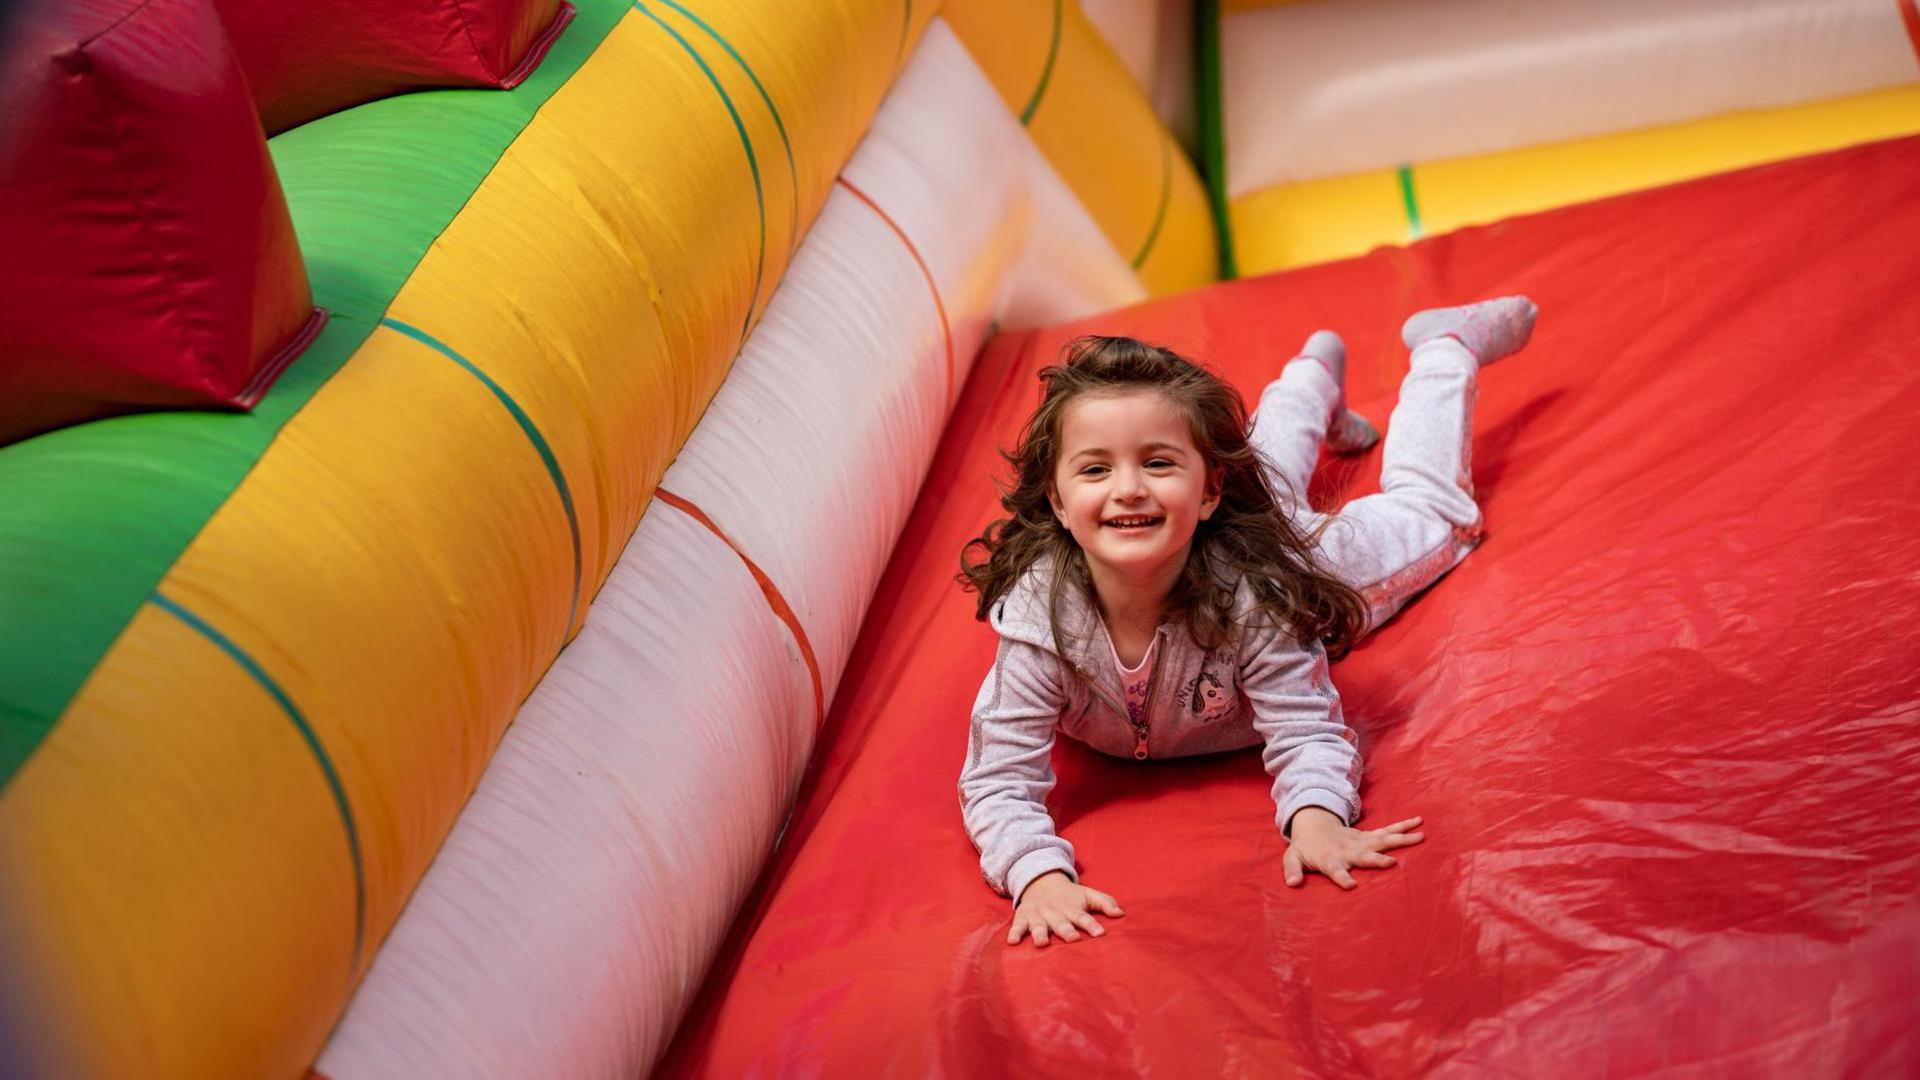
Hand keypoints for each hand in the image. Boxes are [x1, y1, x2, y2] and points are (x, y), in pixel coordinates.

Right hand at [1008, 871, 1123, 946]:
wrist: (1041, 881)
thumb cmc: (1070, 896)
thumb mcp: (1088, 894)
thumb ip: (1105, 903)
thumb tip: (1122, 914)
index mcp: (1072, 908)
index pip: (1084, 917)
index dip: (1092, 925)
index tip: (1100, 934)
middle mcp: (1055, 912)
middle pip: (1061, 923)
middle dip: (1066, 931)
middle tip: (1073, 939)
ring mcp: (1038, 915)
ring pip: (1039, 926)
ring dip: (1040, 933)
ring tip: (1042, 943)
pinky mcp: (1024, 917)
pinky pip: (1017, 925)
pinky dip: (1014, 933)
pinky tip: (1012, 942)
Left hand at [1283, 809, 1423, 888]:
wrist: (1314, 825)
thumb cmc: (1305, 848)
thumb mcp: (1292, 858)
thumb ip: (1292, 871)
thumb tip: (1292, 884)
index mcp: (1330, 859)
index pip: (1335, 870)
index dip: (1341, 877)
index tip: (1351, 886)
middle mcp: (1349, 850)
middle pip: (1364, 856)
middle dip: (1376, 860)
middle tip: (1392, 863)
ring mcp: (1361, 842)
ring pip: (1382, 840)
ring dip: (1400, 839)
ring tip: (1420, 837)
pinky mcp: (1369, 837)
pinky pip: (1388, 832)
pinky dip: (1403, 828)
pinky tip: (1419, 825)